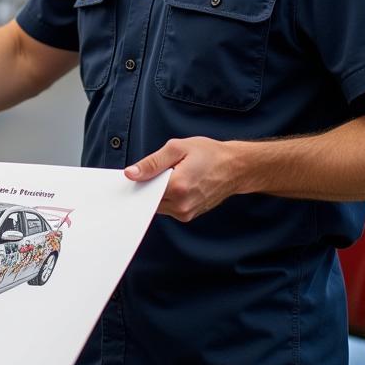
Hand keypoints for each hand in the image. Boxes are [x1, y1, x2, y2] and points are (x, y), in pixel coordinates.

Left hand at [124, 136, 241, 221]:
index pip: (143, 190)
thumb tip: (130, 174)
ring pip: (157, 205)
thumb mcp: (177, 148)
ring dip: (156, 192)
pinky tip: (173, 184)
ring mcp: (185, 213)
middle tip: (149, 171)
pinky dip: (165, 197)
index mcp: (177, 187)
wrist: (235, 167)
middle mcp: (181, 205)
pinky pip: (167, 208)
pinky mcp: (188, 215)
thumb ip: (152, 162)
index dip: (135, 182)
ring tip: (167, 175)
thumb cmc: (208, 154)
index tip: (128, 176)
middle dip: (145, 186)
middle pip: (148, 199)